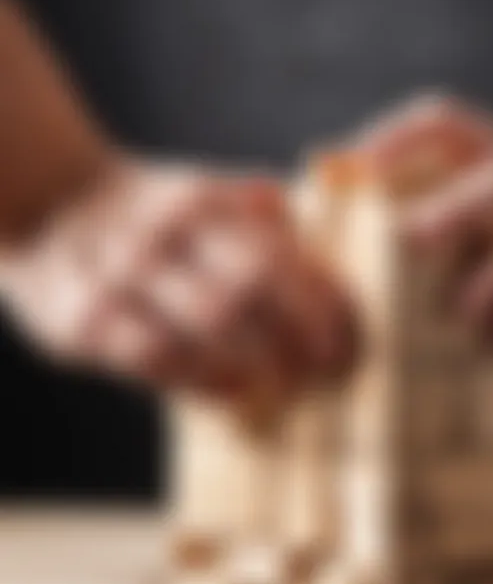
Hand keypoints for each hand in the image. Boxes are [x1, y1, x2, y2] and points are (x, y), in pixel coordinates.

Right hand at [0, 158, 356, 400]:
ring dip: (253, 368)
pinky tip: (233, 392)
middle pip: (240, 299)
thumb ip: (260, 215)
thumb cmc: (153, 210)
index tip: (346, 337)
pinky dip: (201, 383)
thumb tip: (318, 239)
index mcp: (200, 204)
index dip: (316, 304)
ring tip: (287, 386)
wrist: (54, 202)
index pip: (270, 258)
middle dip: (294, 343)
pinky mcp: (80, 323)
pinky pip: (152, 364)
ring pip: (199, 337)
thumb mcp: (205, 191)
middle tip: (326, 371)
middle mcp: (158, 238)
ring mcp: (116, 280)